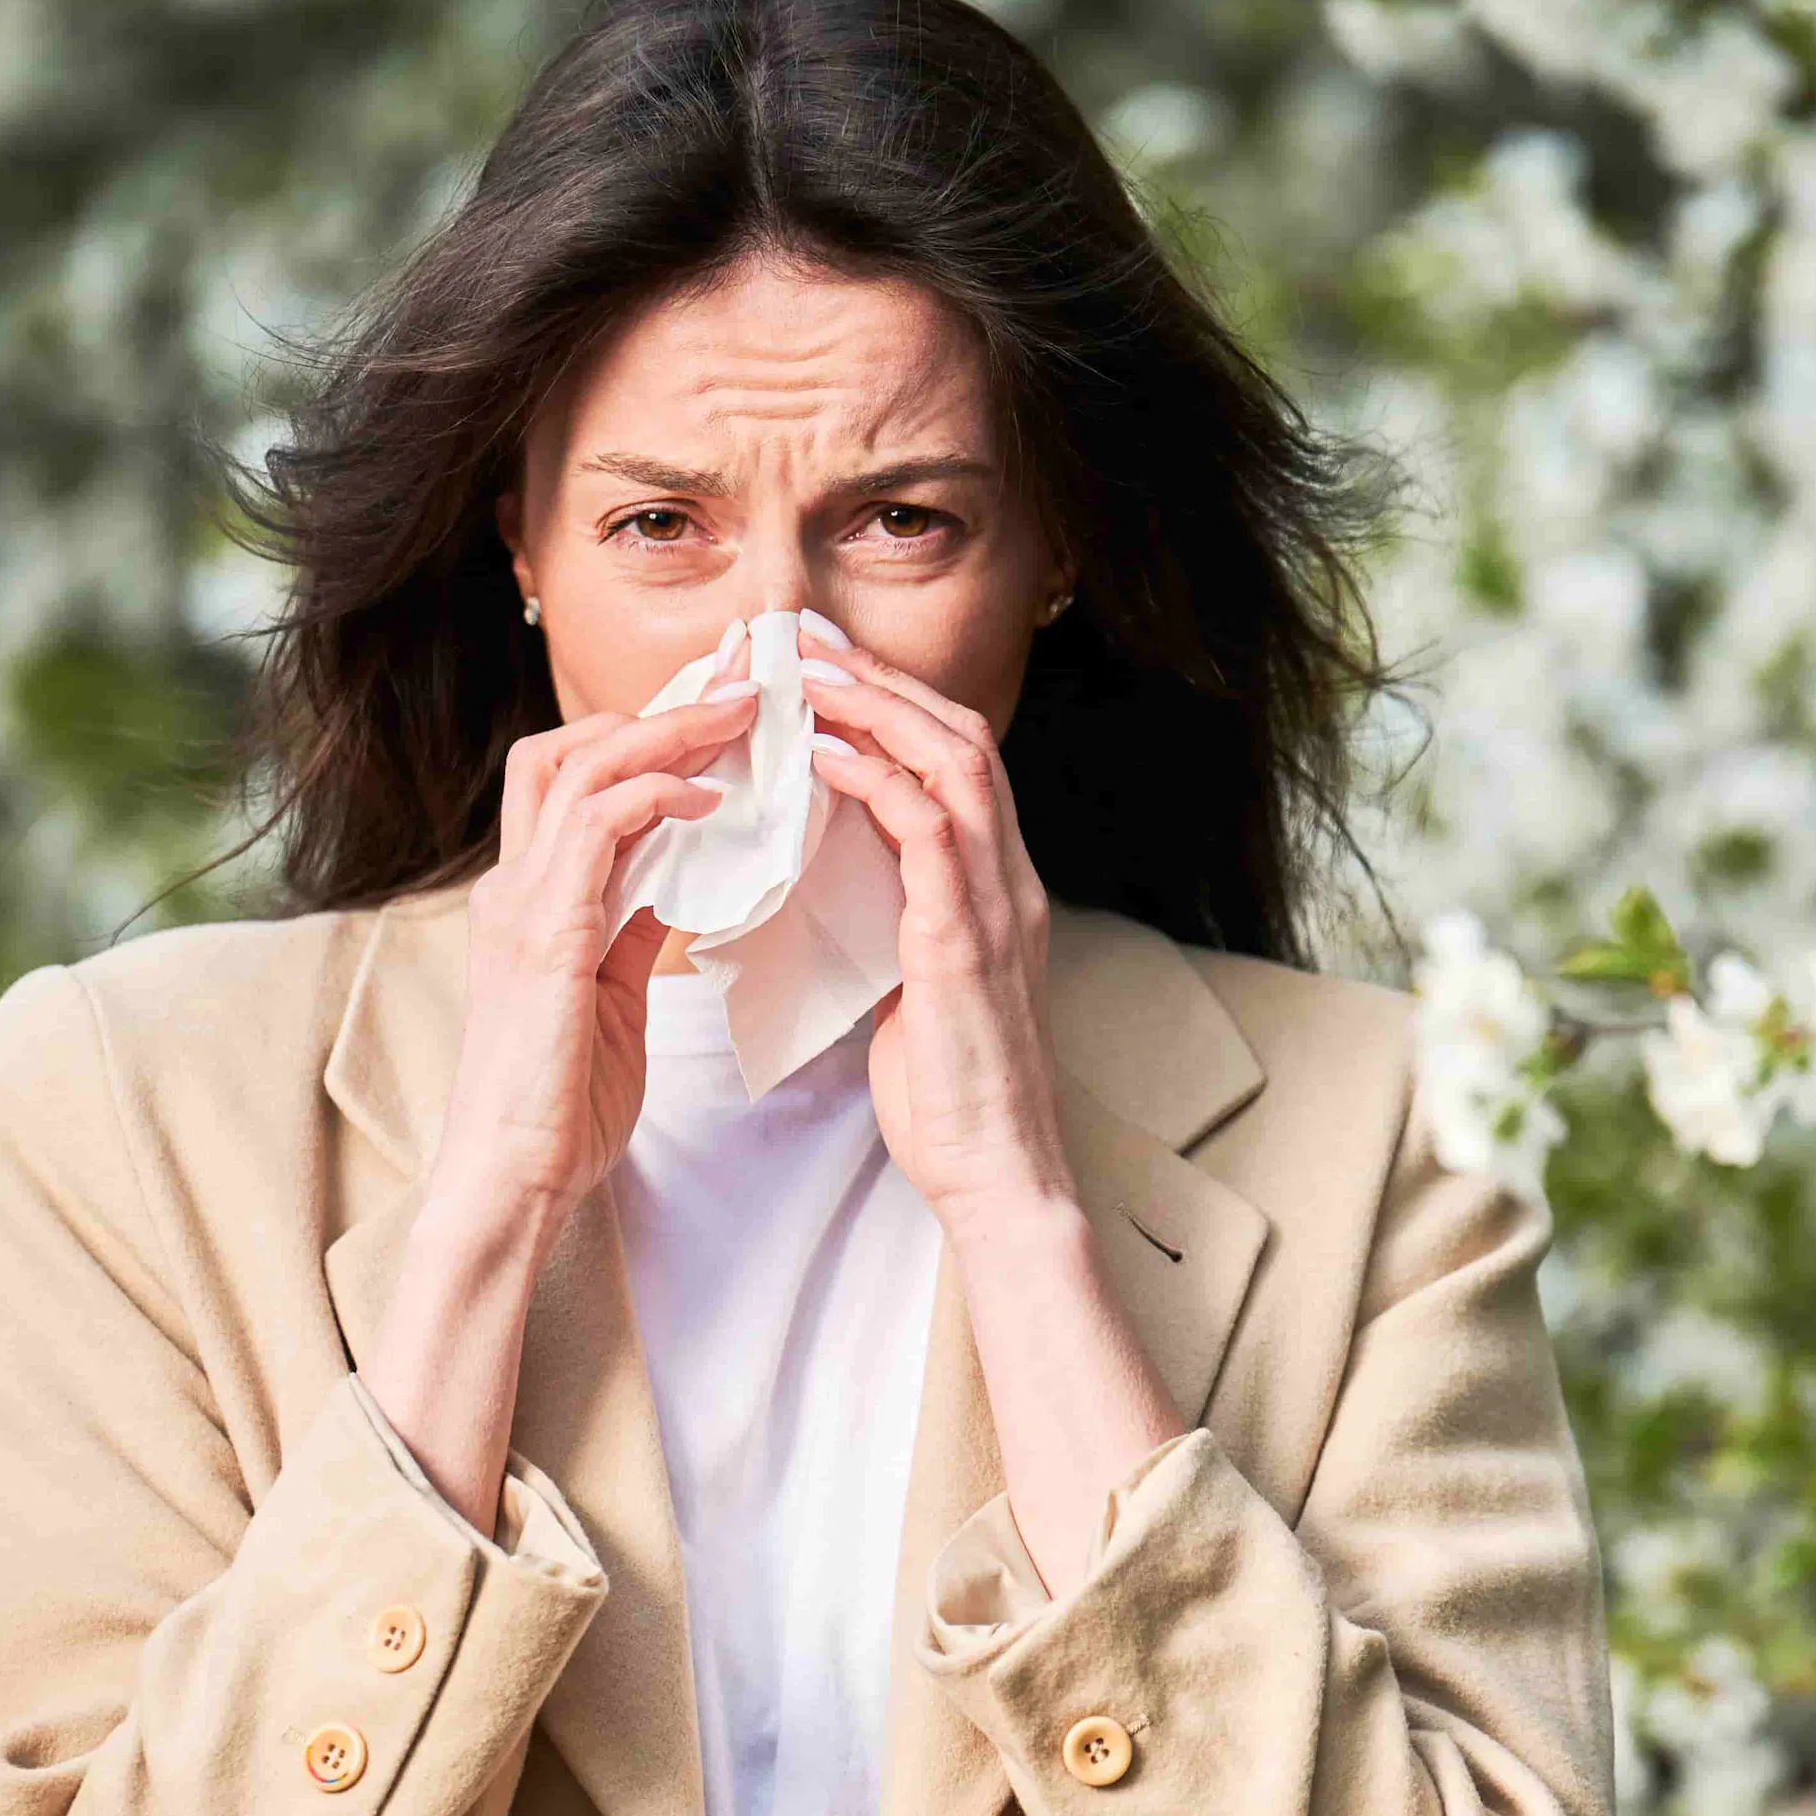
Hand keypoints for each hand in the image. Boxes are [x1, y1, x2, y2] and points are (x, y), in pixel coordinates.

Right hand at [357, 675, 758, 1531]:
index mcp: (531, 896)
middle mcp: (515, 885)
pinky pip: (595, 831)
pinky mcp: (543, 936)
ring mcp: (521, 904)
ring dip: (668, 732)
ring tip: (744, 715)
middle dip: (660, 706)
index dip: (648, 733)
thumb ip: (629, 931)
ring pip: (579, 766)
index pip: (575, 776)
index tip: (730, 711)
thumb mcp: (610, 995)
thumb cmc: (562, 1103)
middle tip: (747, 684)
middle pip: (568, 746)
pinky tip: (711, 797)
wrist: (516, 1179)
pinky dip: (654, 796)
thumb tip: (674, 886)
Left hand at [801, 641, 1076, 1228]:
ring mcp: (995, 906)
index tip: (825, 667)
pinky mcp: (965, 942)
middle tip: (807, 641)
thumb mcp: (917, 986)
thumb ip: (896, 924)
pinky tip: (821, 758)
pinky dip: (876, 780)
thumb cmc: (948, 1094)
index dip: (895, 704)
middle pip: (960, 737)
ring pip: (954, 763)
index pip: (956, 762)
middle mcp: (1008, 880)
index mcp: (995, 889)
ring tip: (808, 675)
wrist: (994, 1174)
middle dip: (884, 680)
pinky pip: (928, 830)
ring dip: (878, 708)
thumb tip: (837, 881)